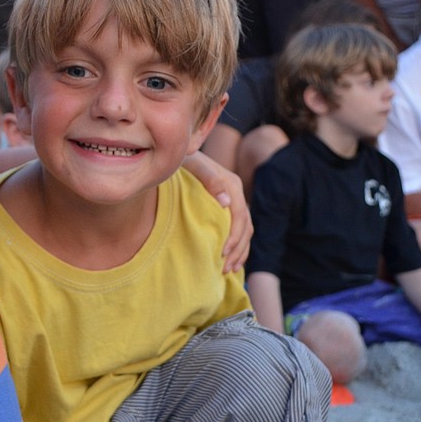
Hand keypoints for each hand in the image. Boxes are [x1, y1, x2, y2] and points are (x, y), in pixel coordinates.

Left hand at [183, 151, 252, 271]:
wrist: (175, 151)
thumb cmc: (181, 159)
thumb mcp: (192, 164)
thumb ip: (209, 179)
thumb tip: (227, 203)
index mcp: (231, 183)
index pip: (240, 215)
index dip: (234, 237)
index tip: (222, 254)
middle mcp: (236, 192)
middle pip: (246, 227)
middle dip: (238, 250)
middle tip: (224, 269)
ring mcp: (232, 200)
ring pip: (246, 231)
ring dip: (240, 252)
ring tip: (228, 270)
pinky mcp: (226, 206)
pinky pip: (239, 229)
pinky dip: (238, 246)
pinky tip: (231, 260)